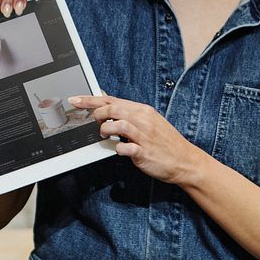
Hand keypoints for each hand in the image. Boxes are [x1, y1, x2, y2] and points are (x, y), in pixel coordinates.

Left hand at [69, 94, 205, 185]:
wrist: (184, 160)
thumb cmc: (164, 142)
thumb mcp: (149, 121)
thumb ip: (129, 114)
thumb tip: (108, 107)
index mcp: (142, 110)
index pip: (112, 100)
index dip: (91, 99)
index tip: (75, 100)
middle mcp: (143, 120)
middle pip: (112, 109)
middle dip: (96, 113)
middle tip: (91, 120)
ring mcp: (144, 136)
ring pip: (118, 124)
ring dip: (105, 129)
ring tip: (104, 134)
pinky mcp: (144, 153)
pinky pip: (126, 148)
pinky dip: (118, 148)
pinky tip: (118, 149)